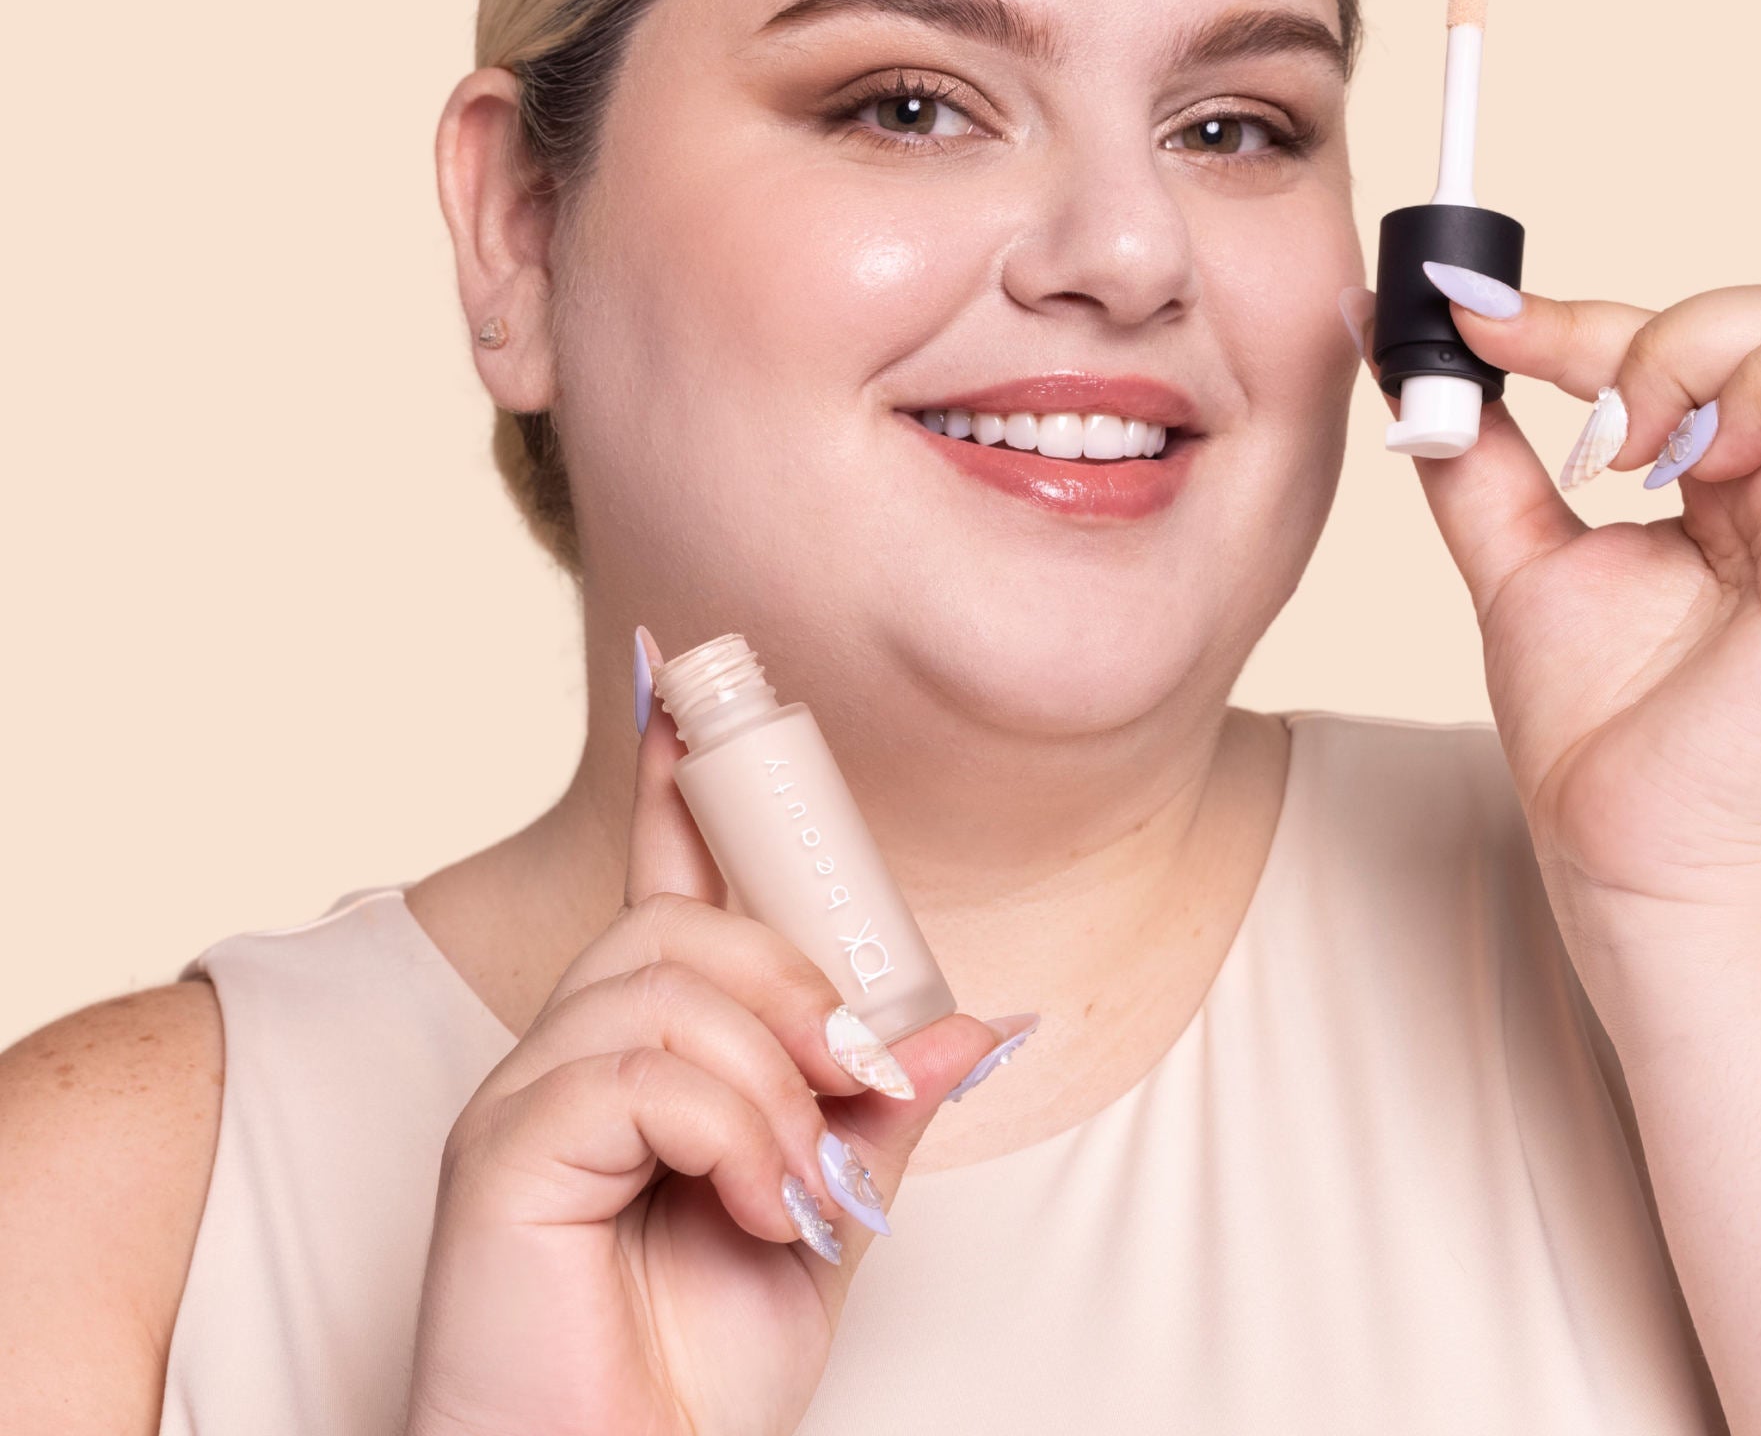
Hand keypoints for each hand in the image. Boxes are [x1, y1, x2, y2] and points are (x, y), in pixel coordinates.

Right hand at [402, 643, 1007, 1435]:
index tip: (692, 685)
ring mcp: (523, 1098)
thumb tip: (972, 1024)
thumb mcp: (825, 1223)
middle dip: (798, 982)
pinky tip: (760, 1203)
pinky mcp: (498, 1154)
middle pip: (683, 923)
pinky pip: (635, 1070)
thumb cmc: (694, 1374)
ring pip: (670, 985)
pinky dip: (731, 1128)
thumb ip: (878, 1115)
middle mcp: (568, 1054)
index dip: (677, 782)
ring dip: (776, 1076)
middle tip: (859, 1082)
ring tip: (804, 1184)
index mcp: (642, 1057)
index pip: (662, 884)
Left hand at [1347, 273, 1760, 929]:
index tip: (1474, 320)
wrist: (1617, 854)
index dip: (1581, 318)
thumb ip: (1474, 459)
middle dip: (1680, 339)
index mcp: (1727, 473)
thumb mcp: (1514, 560)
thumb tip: (1408, 356)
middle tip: (1605, 438)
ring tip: (1682, 467)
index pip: (1688, 336)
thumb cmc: (1594, 726)